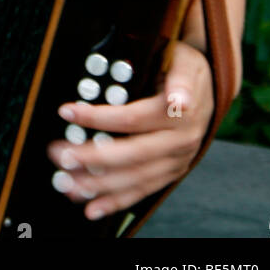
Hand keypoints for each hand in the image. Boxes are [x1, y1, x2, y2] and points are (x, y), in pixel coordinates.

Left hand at [46, 40, 214, 220]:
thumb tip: (180, 100)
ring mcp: (175, 161)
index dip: (98, 117)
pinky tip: (92, 207)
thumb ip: (180, 80)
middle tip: (62, 155)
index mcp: (177, 114)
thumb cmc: (186, 69)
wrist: (208, 90)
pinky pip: (143, 190)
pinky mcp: (171, 173)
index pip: (131, 119)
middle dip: (92, 158)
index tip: (67, 111)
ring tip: (67, 184)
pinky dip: (117, 201)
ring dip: (98, 185)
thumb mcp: (184, 62)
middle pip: (131, 155)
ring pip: (135, 178)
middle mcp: (178, 142)